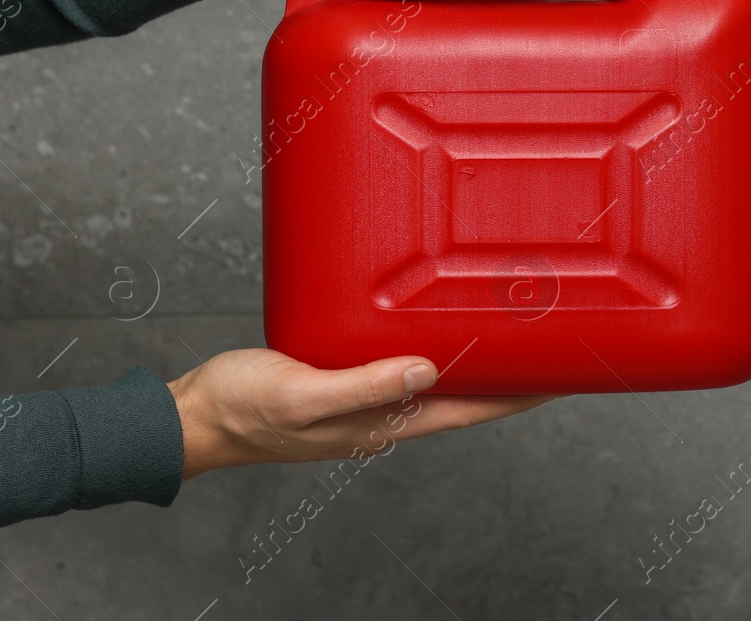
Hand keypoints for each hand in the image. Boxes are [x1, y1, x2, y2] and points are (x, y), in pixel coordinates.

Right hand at [167, 348, 552, 478]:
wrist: (192, 416)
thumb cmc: (240, 408)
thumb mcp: (302, 394)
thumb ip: (364, 387)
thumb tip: (427, 371)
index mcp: (381, 424)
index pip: (468, 410)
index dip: (516, 395)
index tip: (558, 376)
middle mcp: (382, 416)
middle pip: (461, 396)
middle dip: (504, 374)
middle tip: (544, 341)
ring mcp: (363, 401)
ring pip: (434, 379)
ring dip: (469, 359)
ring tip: (503, 330)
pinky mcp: (342, 380)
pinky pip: (399, 365)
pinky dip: (427, 347)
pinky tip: (430, 326)